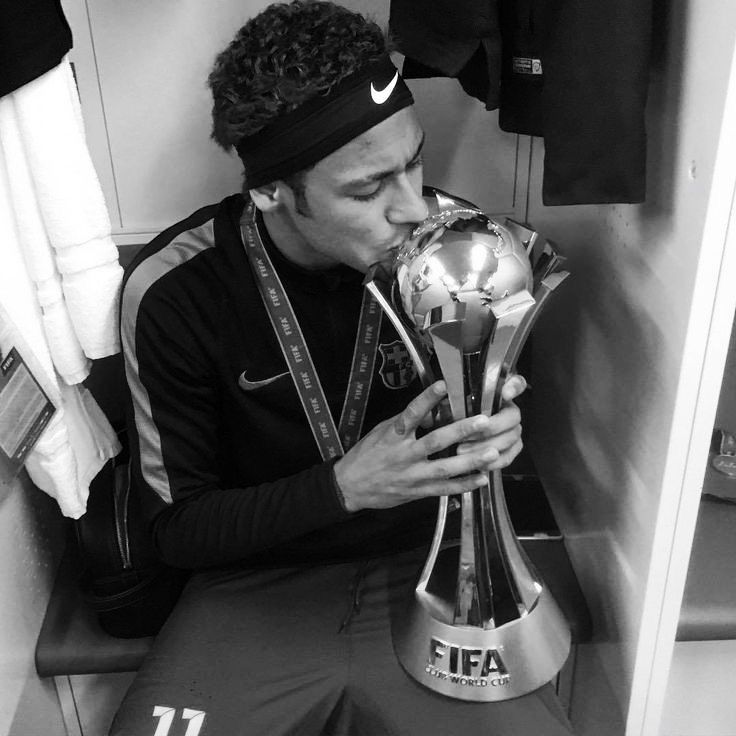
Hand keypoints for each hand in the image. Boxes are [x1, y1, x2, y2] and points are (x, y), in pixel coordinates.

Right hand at [333, 375, 525, 512]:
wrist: (351, 486)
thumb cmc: (367, 455)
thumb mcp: (381, 432)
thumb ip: (406, 423)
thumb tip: (431, 412)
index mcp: (393, 436)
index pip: (411, 414)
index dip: (426, 399)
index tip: (442, 385)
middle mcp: (404, 455)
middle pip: (435, 442)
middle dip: (461, 431)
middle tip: (484, 421)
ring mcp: (412, 475)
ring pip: (445, 468)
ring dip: (471, 461)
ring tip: (493, 453)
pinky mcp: (417, 492)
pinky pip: (444, 489)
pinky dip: (464, 485)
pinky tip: (482, 479)